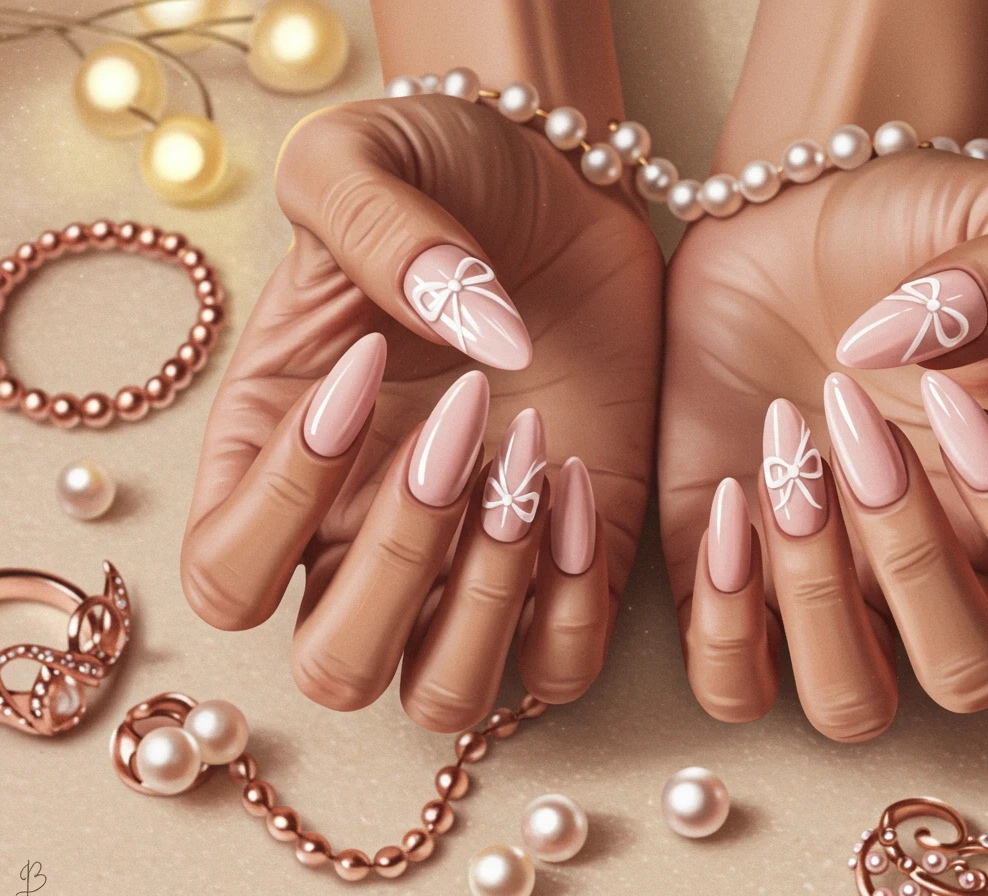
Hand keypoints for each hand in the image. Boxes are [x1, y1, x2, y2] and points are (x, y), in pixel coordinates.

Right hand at [181, 96, 661, 731]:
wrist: (560, 186)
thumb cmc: (444, 173)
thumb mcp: (369, 161)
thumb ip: (376, 230)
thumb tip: (479, 346)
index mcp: (278, 456)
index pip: (227, 574)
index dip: (284, 502)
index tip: (368, 371)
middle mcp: (363, 530)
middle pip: (337, 668)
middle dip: (400, 564)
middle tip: (461, 429)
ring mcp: (471, 557)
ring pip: (446, 695)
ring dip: (488, 601)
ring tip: (532, 458)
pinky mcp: (574, 555)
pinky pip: (563, 659)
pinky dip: (573, 602)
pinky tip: (582, 478)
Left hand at [660, 150, 987, 740]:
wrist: (785, 217)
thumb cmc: (909, 227)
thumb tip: (915, 352)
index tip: (961, 406)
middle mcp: (938, 565)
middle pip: (966, 673)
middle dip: (911, 553)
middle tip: (855, 421)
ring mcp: (832, 582)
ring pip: (849, 705)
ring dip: (818, 599)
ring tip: (786, 464)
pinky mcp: (727, 574)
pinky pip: (731, 680)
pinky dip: (725, 623)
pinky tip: (733, 498)